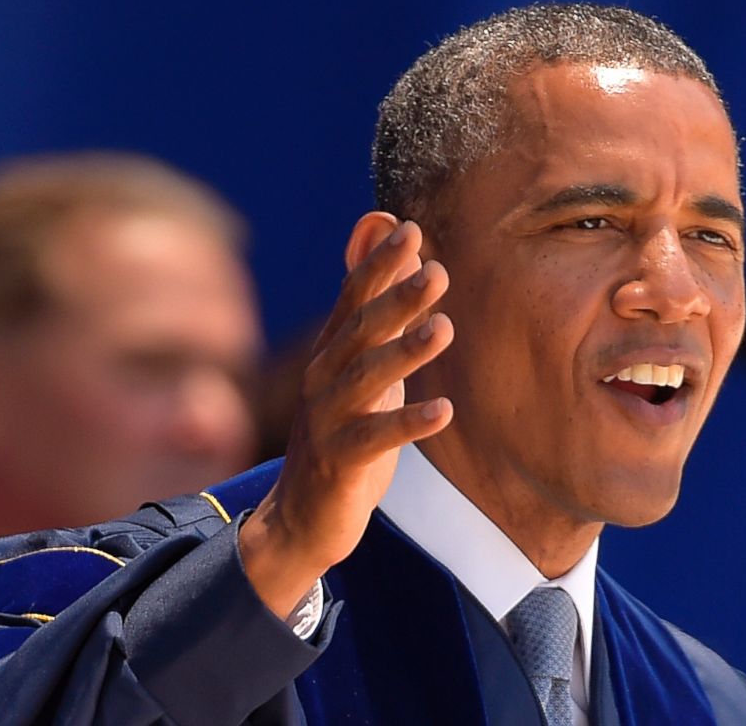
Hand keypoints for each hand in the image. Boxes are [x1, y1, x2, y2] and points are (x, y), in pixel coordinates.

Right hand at [239, 217, 453, 618]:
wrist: (301, 515)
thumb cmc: (344, 432)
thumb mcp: (359, 372)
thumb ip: (376, 318)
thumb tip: (390, 258)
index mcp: (330, 354)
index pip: (352, 300)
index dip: (378, 265)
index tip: (410, 230)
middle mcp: (322, 380)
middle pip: (360, 332)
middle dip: (398, 299)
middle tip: (438, 272)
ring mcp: (327, 421)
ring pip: (367, 380)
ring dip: (406, 353)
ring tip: (444, 328)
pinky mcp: (339, 463)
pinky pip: (375, 440)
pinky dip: (409, 424)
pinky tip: (445, 411)